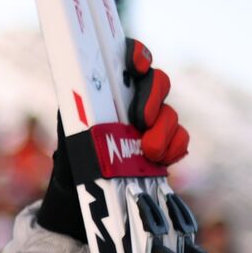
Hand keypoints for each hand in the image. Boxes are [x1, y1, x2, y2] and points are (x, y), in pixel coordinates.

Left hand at [37, 38, 187, 239]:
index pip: (126, 59)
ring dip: (164, 131)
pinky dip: (175, 148)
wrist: (85, 197)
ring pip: (170, 112)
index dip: (136, 54)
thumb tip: (83, 108)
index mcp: (107, 92)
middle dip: (153, 98)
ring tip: (149, 153)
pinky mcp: (165, 144)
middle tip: (141, 121)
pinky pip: (181, 138)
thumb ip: (81, 122)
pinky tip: (161, 161)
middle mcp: (132, 101)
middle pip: (157, 81)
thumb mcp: (70, 140)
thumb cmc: (74, 161)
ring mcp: (152, 122)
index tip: (137, 66)